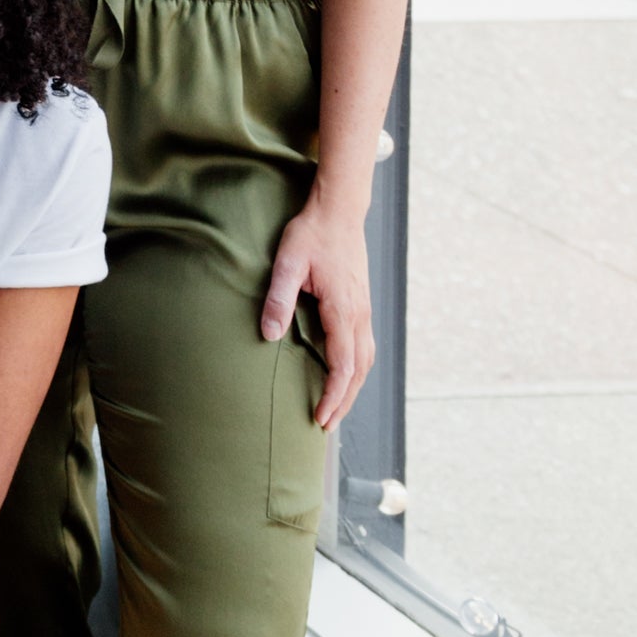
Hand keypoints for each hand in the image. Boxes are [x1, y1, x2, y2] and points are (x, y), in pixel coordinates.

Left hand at [261, 191, 371, 430]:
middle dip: (344, 401)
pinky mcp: (362, 304)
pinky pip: (364, 346)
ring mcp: (364, 309)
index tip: (319, 418)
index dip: (332, 396)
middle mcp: (360, 314)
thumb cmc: (311, 234)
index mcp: (344, 309)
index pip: (343, 366)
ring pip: (366, 360)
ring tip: (334, 409)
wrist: (339, 210)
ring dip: (352, 388)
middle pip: (359, 371)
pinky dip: (356, 369)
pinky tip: (343, 376)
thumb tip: (270, 336)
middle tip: (325, 426)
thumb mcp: (287, 264)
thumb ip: (278, 299)